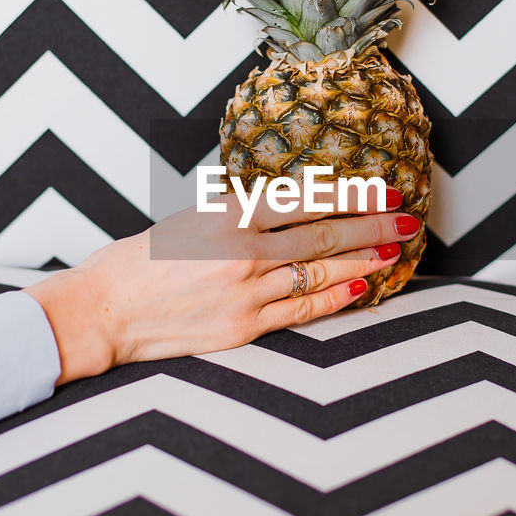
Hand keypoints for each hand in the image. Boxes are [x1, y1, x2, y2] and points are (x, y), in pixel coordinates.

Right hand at [25, 187, 419, 383]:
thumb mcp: (193, 219)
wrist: (106, 310)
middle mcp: (242, 252)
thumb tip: (294, 209)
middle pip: (325, 236)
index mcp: (227, 214)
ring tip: (395, 249)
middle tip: (408, 216)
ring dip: (365, 260)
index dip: (353, 194)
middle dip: (374, 225)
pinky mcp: (243, 328)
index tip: (384, 187)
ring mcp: (245, 293)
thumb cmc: (142, 259)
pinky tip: (362, 287)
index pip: (307, 198)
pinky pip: (302, 309)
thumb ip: (242, 215)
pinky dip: (336, 297)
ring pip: (322, 273)